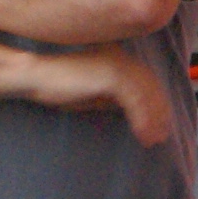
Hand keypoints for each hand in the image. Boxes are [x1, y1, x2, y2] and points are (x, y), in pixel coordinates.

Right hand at [29, 46, 175, 147]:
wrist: (36, 75)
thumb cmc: (59, 85)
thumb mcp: (93, 94)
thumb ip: (112, 99)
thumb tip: (133, 113)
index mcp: (118, 60)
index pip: (145, 82)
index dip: (155, 104)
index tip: (160, 125)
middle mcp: (121, 58)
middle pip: (150, 87)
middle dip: (158, 113)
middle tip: (161, 137)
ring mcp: (117, 64)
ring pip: (146, 95)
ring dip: (152, 119)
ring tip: (152, 140)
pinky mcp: (111, 74)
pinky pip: (135, 99)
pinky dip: (142, 119)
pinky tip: (142, 134)